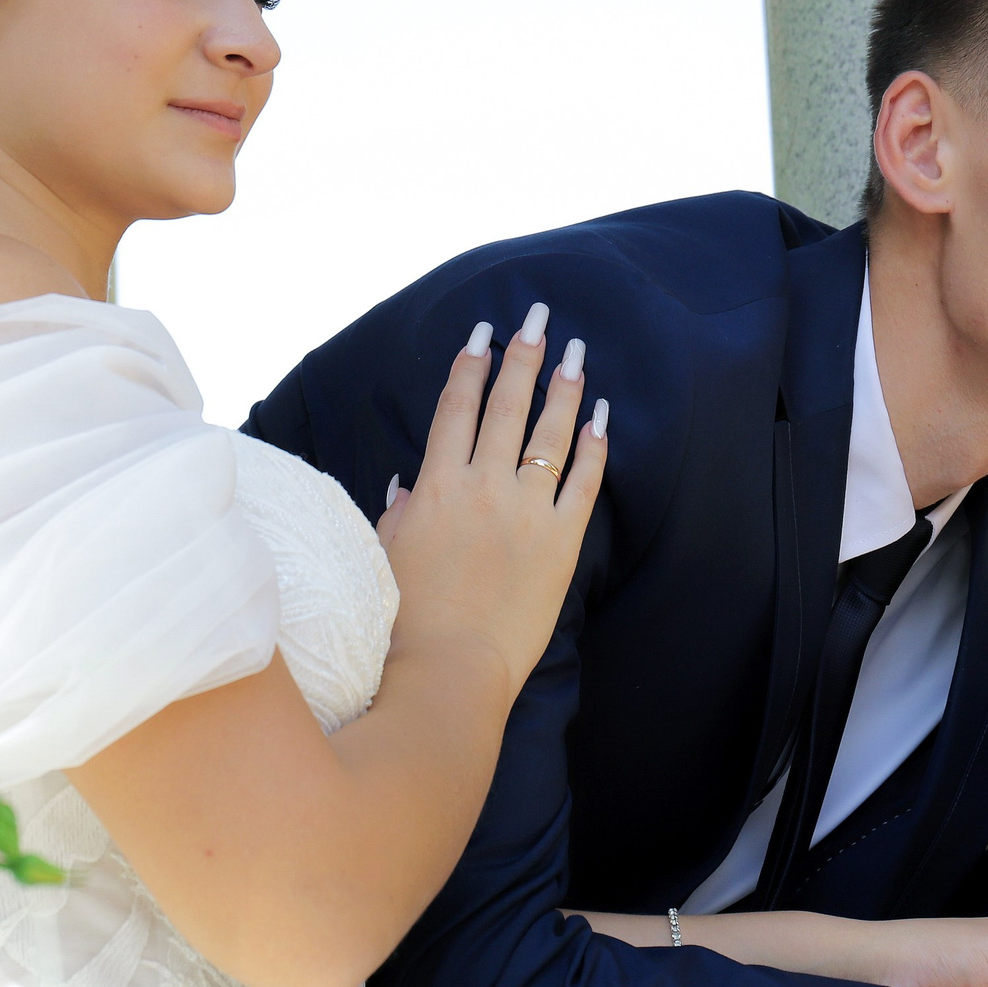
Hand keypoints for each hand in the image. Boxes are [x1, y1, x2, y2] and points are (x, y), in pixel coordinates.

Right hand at [378, 304, 606, 685]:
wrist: (450, 669)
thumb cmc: (407, 618)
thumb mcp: (386, 553)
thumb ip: (399, 510)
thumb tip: (407, 482)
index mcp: (437, 486)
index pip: (456, 408)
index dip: (470, 366)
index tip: (483, 334)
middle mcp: (484, 487)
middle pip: (507, 405)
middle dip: (523, 355)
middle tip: (539, 318)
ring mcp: (527, 512)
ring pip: (550, 435)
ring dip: (565, 388)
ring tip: (576, 354)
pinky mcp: (561, 543)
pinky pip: (583, 484)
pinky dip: (593, 448)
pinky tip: (601, 420)